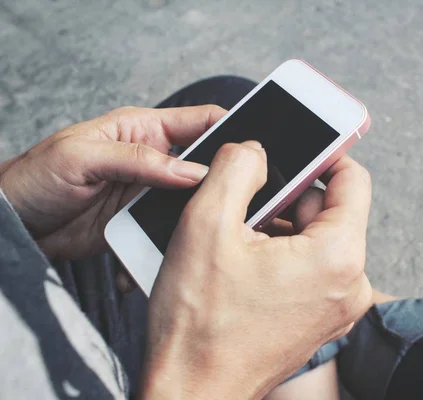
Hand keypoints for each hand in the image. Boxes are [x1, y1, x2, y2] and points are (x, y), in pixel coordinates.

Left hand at [0, 106, 225, 259]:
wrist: (14, 226)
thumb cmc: (37, 178)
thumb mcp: (84, 156)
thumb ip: (140, 160)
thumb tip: (193, 170)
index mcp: (143, 129)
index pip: (200, 121)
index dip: (231, 128)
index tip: (254, 149)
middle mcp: (154, 161)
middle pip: (205, 164)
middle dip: (225, 177)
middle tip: (245, 196)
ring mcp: (149, 194)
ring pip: (194, 201)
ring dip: (203, 215)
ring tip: (216, 229)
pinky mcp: (141, 224)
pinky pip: (171, 231)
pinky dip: (177, 242)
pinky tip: (178, 253)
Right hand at [141, 142, 372, 399]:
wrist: (192, 393)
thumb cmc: (199, 326)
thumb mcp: (206, 224)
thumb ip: (237, 167)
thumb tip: (255, 150)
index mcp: (337, 257)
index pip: (353, 179)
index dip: (323, 155)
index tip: (294, 148)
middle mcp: (349, 284)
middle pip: (330, 209)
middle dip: (287, 196)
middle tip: (243, 204)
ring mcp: (337, 306)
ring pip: (316, 238)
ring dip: (279, 226)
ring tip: (236, 241)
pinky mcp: (319, 319)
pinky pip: (310, 267)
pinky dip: (282, 254)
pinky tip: (243, 264)